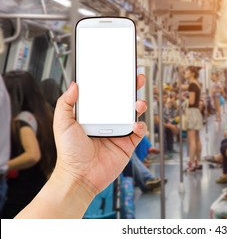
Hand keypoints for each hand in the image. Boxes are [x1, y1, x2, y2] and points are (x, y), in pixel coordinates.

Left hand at [53, 74, 147, 195]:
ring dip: (139, 105)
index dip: (113, 83)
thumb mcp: (63, 124)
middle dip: (132, 88)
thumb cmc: (69, 153)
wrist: (80, 177)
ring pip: (134, 114)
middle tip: (137, 78)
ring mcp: (119, 132)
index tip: (119, 72)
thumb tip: (75, 84)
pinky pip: (139, 132)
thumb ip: (66, 103)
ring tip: (139, 103)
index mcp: (94, 115)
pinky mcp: (128, 144)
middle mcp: (108, 122)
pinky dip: (141, 126)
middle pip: (123, 101)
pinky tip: (135, 124)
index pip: (106, 95)